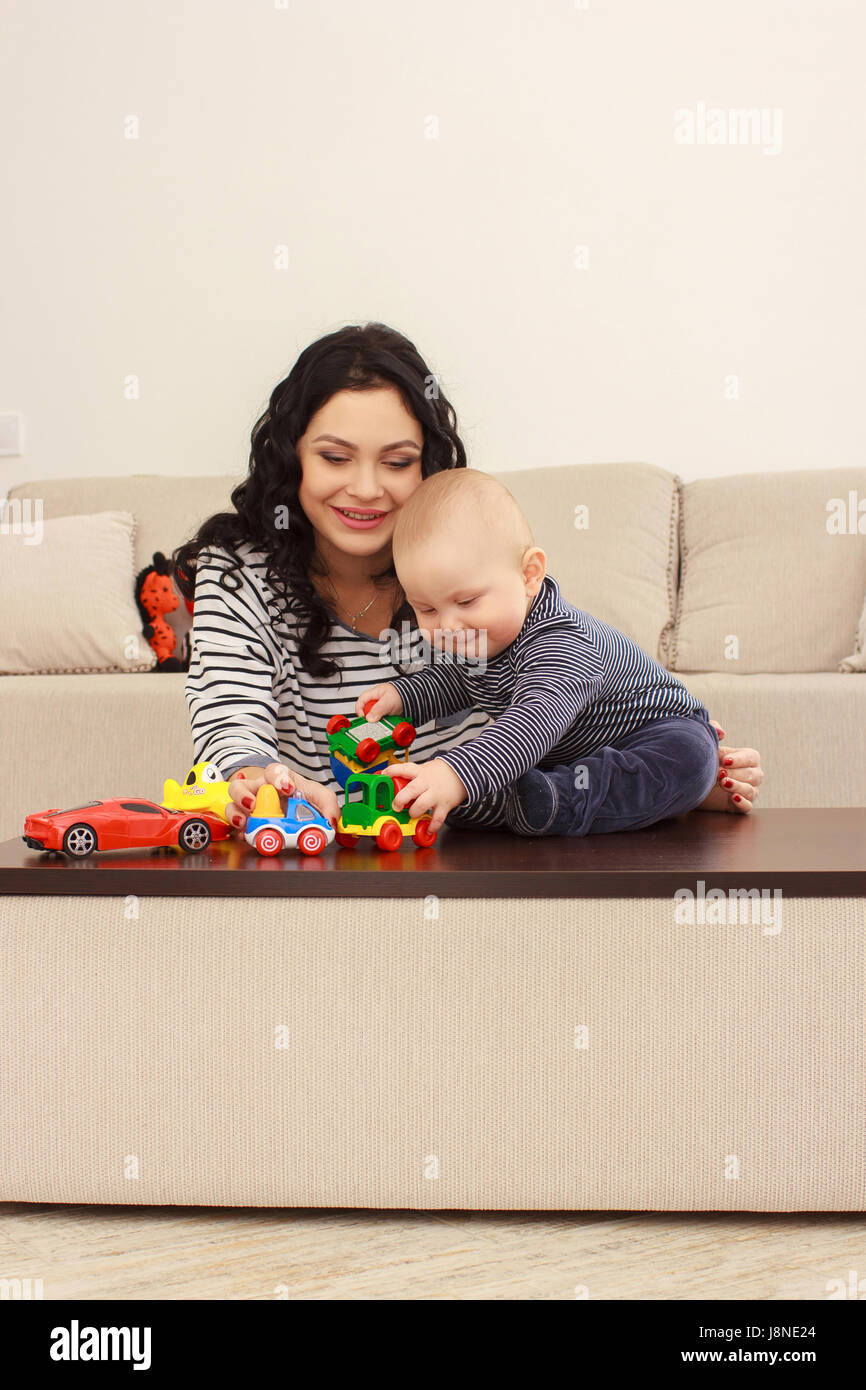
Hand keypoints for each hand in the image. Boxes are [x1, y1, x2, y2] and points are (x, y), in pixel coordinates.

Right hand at [224, 762, 340, 832]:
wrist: (296, 809)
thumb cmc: (304, 798)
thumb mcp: (321, 798)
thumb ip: (328, 806)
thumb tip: (330, 822)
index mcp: (279, 779)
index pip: (274, 771)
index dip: (278, 778)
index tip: (287, 788)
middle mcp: (260, 790)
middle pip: (242, 784)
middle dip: (244, 794)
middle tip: (253, 805)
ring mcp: (249, 806)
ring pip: (232, 803)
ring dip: (235, 811)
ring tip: (244, 821)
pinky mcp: (245, 822)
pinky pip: (234, 824)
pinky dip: (238, 830)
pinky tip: (245, 835)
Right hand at [355, 683, 402, 719]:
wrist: (413, 698)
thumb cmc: (401, 695)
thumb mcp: (388, 702)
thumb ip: (378, 709)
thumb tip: (369, 718)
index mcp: (374, 694)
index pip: (361, 701)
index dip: (359, 710)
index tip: (363, 718)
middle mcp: (376, 700)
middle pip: (366, 711)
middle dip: (369, 717)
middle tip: (374, 721)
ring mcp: (380, 707)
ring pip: (374, 717)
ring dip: (378, 721)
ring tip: (383, 721)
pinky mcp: (385, 714)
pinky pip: (381, 720)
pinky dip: (383, 722)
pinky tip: (387, 722)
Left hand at [380, 758, 467, 833]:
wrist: (461, 774)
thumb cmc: (438, 773)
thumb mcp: (423, 769)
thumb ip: (409, 775)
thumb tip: (389, 778)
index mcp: (419, 772)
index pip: (403, 769)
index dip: (392, 771)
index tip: (383, 776)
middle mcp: (426, 783)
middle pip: (411, 790)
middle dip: (400, 799)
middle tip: (396, 806)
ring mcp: (436, 794)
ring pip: (423, 804)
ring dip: (414, 812)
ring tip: (413, 814)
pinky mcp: (445, 805)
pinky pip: (437, 818)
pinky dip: (432, 826)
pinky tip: (428, 829)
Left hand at [708, 721, 763, 812]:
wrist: (691, 781)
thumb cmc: (704, 759)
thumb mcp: (706, 741)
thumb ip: (712, 729)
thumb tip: (721, 733)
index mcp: (747, 758)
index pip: (752, 758)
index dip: (740, 759)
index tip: (724, 760)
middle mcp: (751, 775)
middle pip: (754, 775)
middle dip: (736, 773)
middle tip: (719, 773)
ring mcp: (747, 791)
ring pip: (751, 791)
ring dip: (738, 786)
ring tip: (723, 783)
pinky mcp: (739, 806)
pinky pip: (747, 807)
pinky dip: (742, 803)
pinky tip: (734, 797)